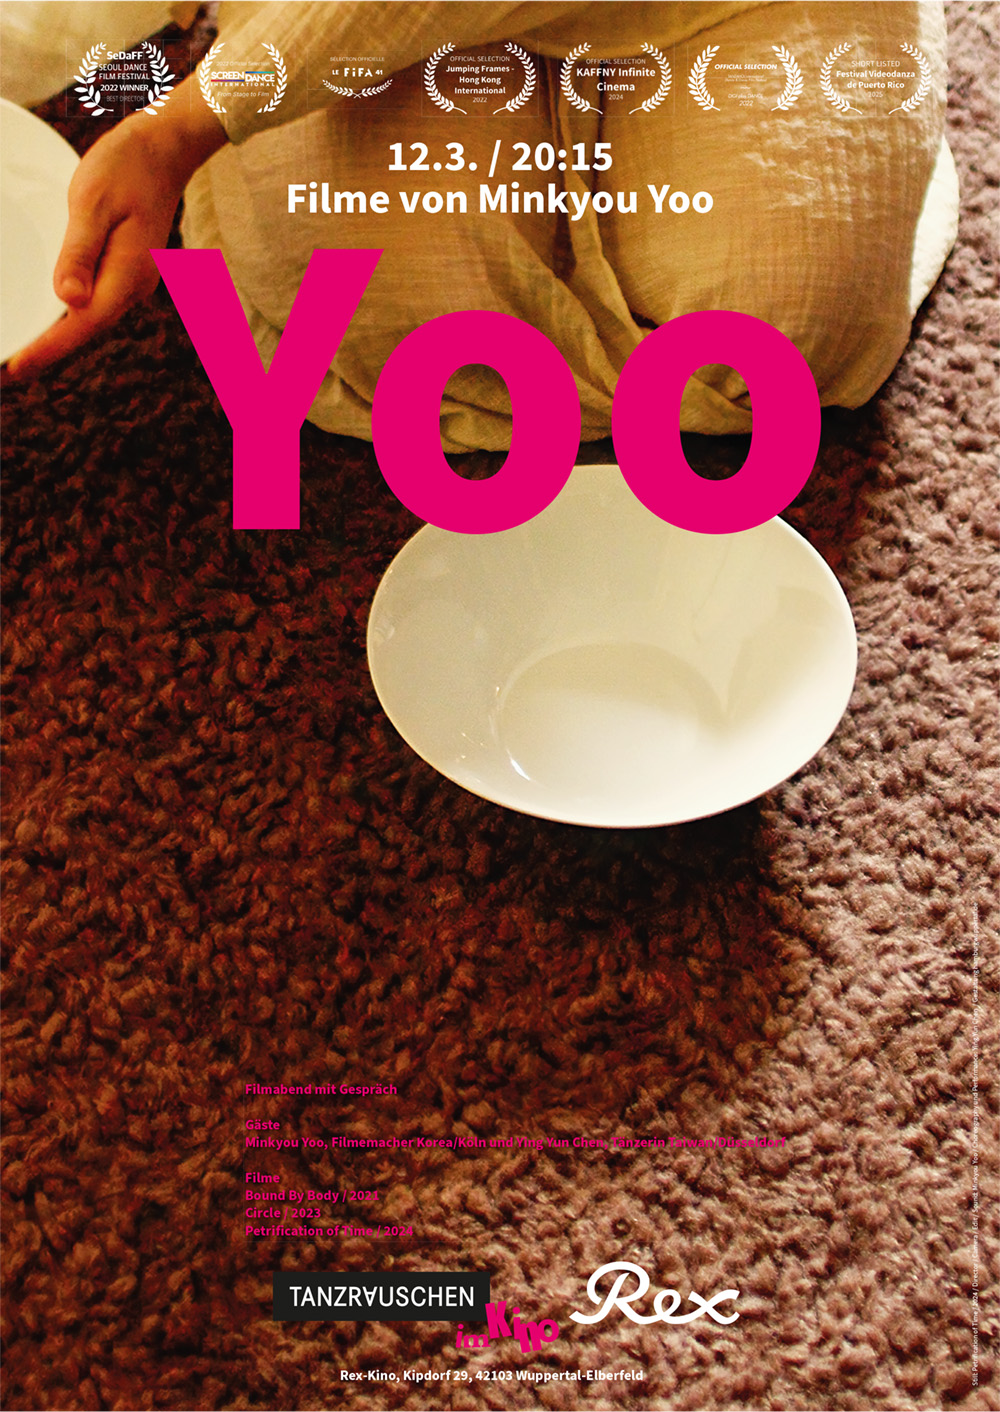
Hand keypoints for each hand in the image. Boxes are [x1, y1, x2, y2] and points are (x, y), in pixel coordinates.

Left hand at [7, 76, 225, 379]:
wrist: (164, 148)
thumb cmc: (125, 168)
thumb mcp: (93, 203)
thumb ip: (79, 252)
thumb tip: (69, 300)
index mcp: (126, 275)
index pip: (82, 323)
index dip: (48, 348)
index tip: (16, 368)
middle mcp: (134, 287)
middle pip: (86, 330)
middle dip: (48, 352)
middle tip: (10, 373)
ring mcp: (133, 281)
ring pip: (91, 319)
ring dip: (59, 338)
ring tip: (25, 353)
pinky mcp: (127, 270)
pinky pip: (96, 303)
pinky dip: (71, 317)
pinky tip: (51, 319)